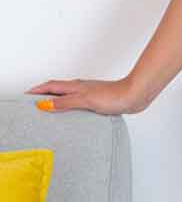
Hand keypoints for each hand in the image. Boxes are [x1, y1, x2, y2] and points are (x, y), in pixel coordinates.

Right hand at [24, 77, 146, 114]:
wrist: (135, 95)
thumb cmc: (114, 96)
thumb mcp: (85, 100)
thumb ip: (65, 102)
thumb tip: (44, 104)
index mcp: (76, 86)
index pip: (52, 86)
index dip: (38, 90)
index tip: (26, 95)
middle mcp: (82, 88)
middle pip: (58, 89)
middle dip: (44, 94)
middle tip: (32, 102)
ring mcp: (90, 93)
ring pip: (68, 95)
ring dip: (56, 99)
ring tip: (47, 109)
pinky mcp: (98, 101)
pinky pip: (77, 102)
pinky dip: (68, 106)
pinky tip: (71, 115)